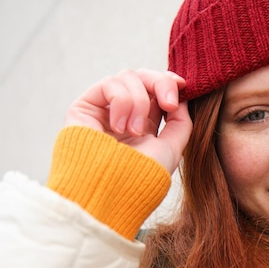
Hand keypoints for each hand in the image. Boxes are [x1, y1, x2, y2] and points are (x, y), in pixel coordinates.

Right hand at [64, 69, 191, 173]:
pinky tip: (119, 127)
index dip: (169, 82)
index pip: (156, 90)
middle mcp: (123, 114)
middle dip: (160, 83)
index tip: (184, 86)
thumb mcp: (172, 148)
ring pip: (127, 77)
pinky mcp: (84, 107)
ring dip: (139, 102)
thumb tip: (181, 96)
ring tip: (135, 131)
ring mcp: (103, 110)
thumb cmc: (142, 176)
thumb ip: (180, 122)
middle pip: (142, 77)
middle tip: (169, 103)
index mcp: (144, 124)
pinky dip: (122, 101)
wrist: (113, 191)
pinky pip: (109, 84)